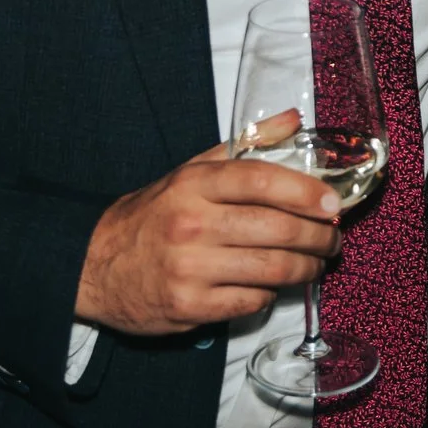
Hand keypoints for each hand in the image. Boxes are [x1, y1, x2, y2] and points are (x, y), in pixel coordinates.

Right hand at [75, 139, 341, 334]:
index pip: (261, 180)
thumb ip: (245, 145)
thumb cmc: (153, 215)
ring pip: (271, 270)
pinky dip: (270, 295)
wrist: (93, 265)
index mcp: (194, 185)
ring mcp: (190, 269)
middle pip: (276, 229)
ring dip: (306, 269)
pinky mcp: (189, 307)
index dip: (305, 191)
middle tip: (333, 239)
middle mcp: (191, 224)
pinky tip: (273, 286)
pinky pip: (250, 302)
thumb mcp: (190, 171)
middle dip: (319, 237)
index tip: (333, 203)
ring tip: (316, 264)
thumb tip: (294, 120)